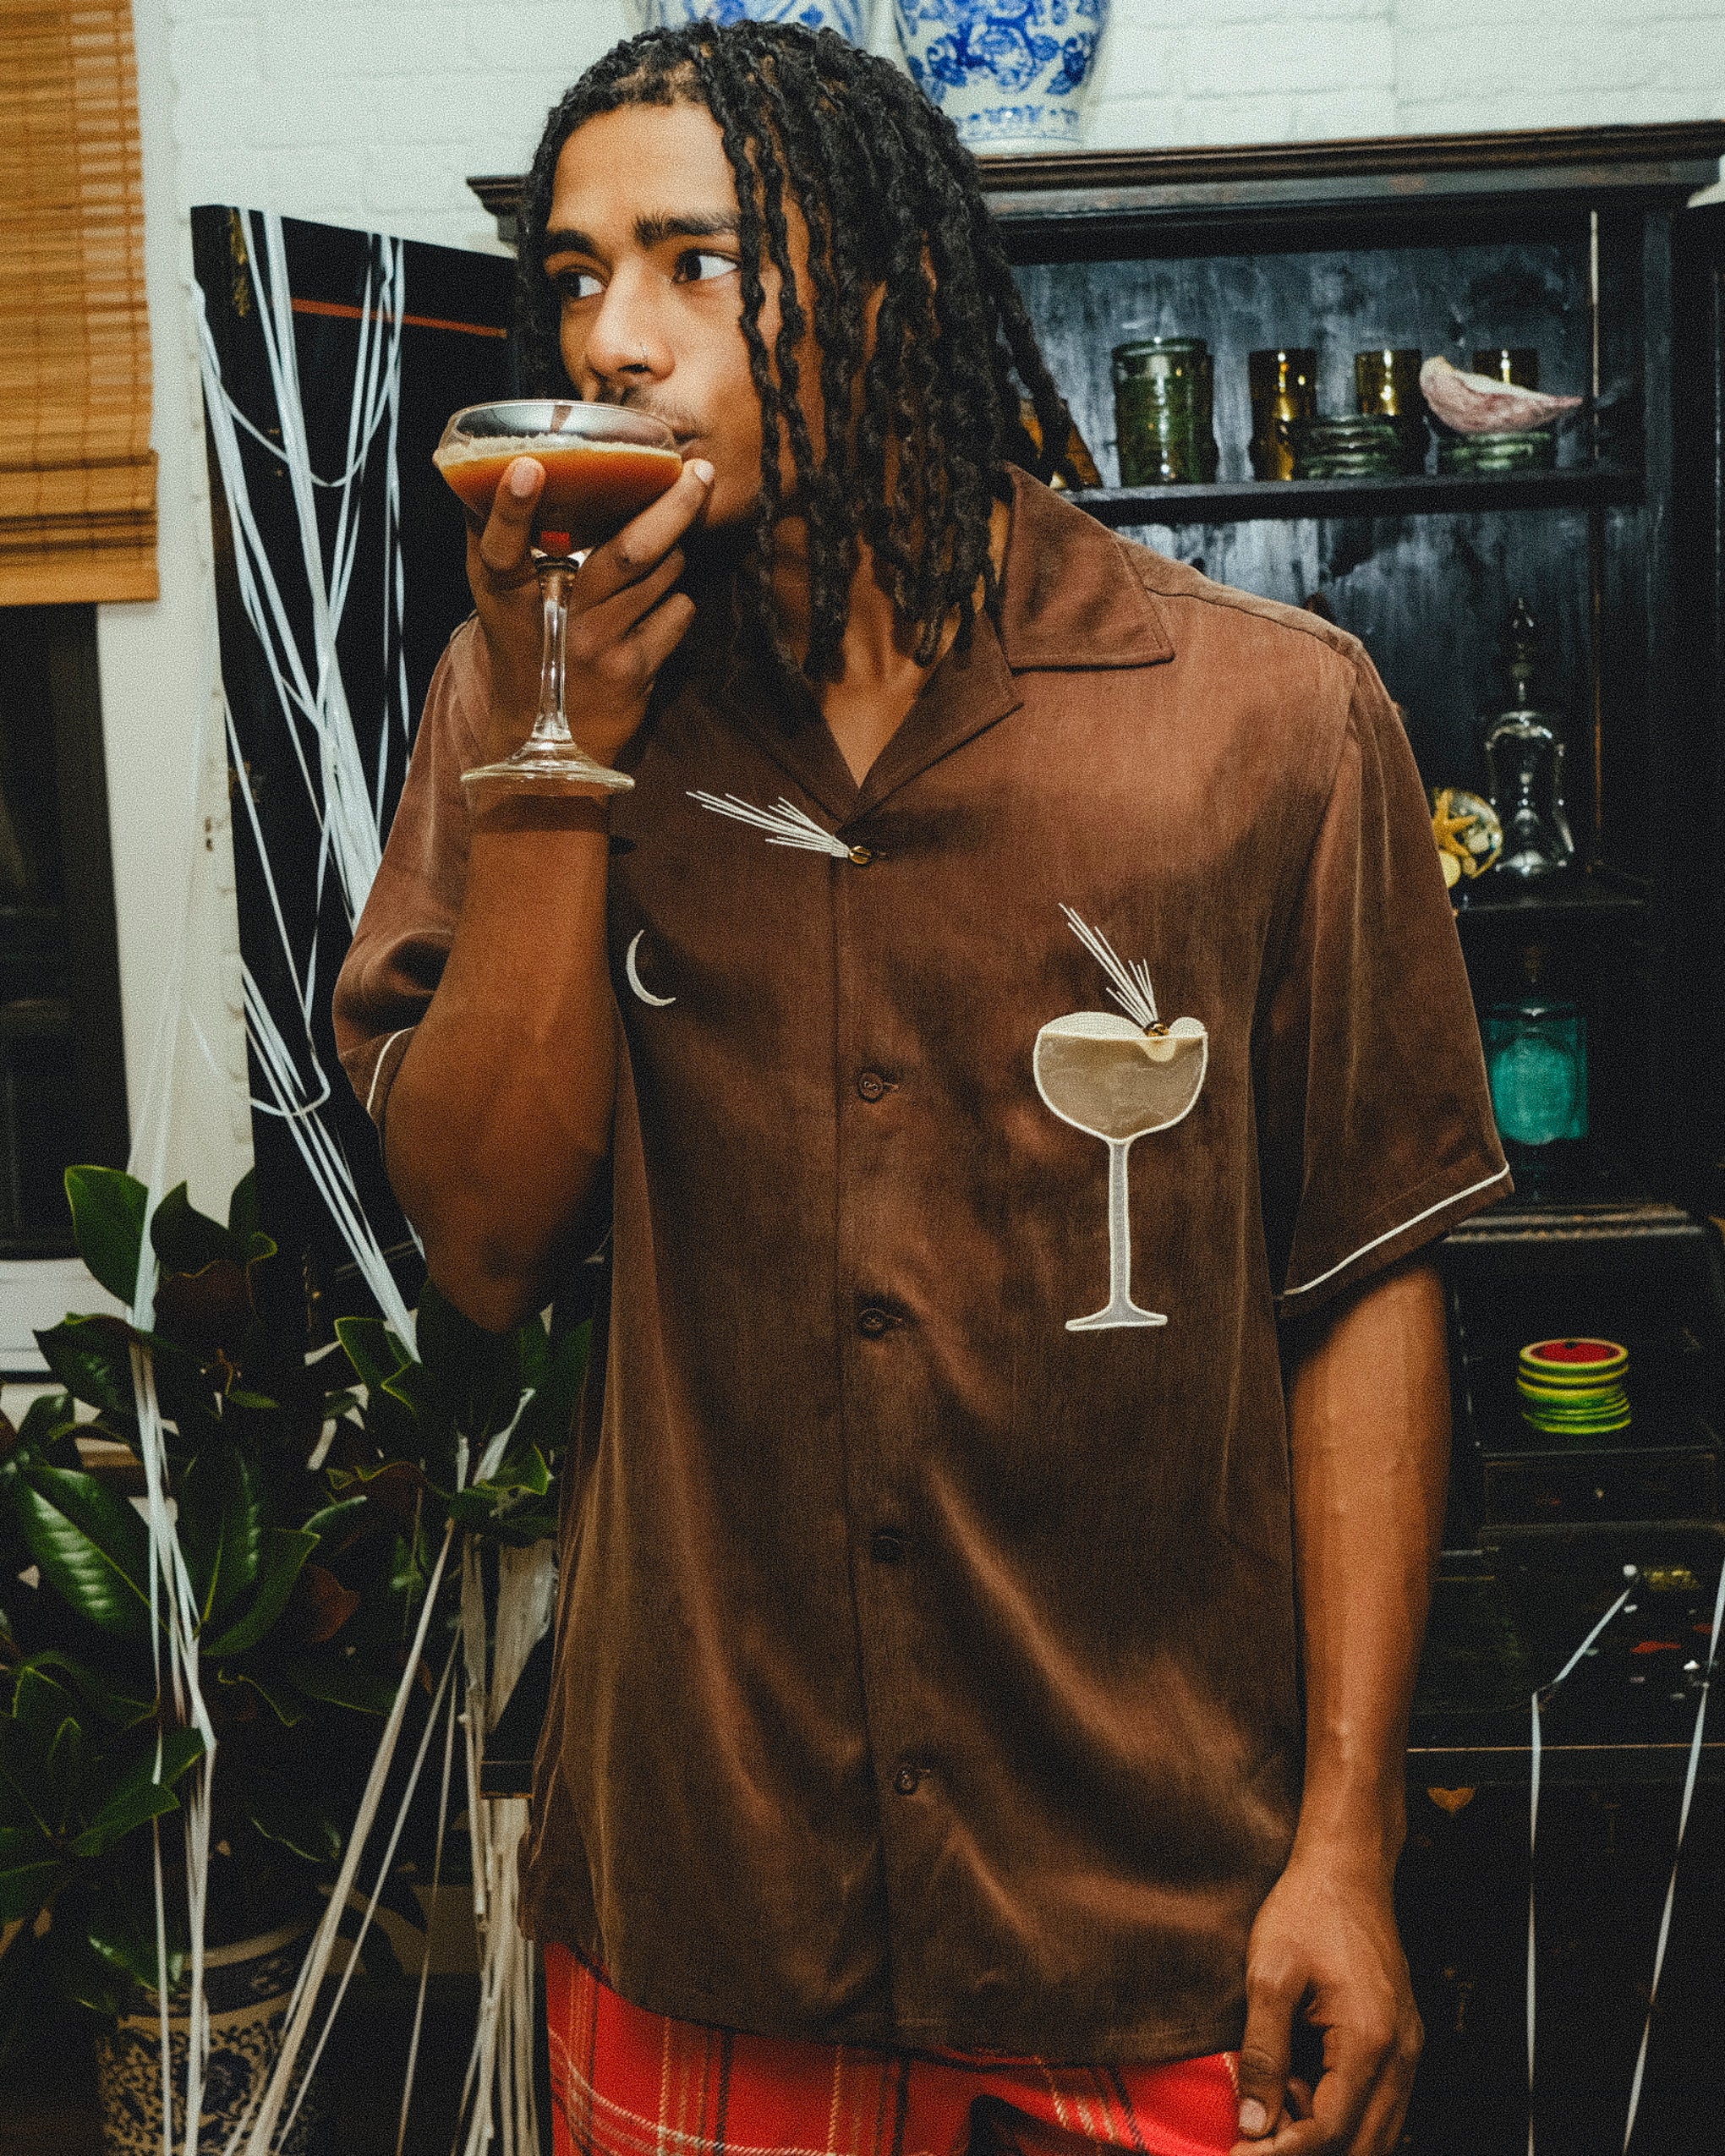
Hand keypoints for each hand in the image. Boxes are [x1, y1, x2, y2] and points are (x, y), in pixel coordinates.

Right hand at [466, 452, 714, 767]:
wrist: (549, 745)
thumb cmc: (525, 654)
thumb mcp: (497, 602)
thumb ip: (495, 540)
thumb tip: (496, 467)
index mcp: (509, 595)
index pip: (503, 546)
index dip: (512, 508)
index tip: (528, 466)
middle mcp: (558, 619)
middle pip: (627, 551)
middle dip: (672, 506)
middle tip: (701, 472)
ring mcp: (600, 647)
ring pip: (662, 575)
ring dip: (673, 552)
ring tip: (664, 546)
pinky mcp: (634, 671)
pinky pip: (677, 613)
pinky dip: (678, 600)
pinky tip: (660, 605)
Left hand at [1230, 1855, 1421, 2155]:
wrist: (1347, 1868)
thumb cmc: (1309, 1909)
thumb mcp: (1269, 1975)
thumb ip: (1262, 2055)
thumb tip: (1253, 2122)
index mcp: (1370, 2040)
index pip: (1330, 2131)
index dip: (1282, 2152)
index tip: (1239, 2152)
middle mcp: (1401, 2054)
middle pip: (1363, 2146)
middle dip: (1307, 2152)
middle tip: (1255, 2141)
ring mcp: (1407, 2049)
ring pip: (1377, 2133)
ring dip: (1327, 2137)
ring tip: (1277, 2107)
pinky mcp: (1400, 2041)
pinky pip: (1380, 2104)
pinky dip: (1343, 2114)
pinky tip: (1302, 2087)